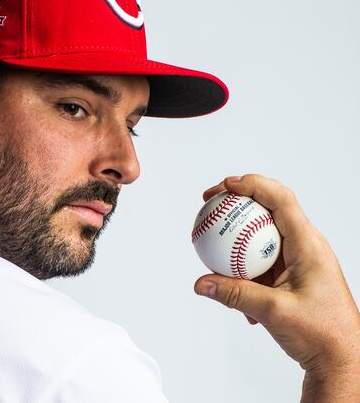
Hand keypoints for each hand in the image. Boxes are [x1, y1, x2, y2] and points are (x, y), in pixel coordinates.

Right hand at [194, 174, 359, 400]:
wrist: (341, 359)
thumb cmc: (323, 334)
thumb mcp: (274, 311)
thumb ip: (235, 294)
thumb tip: (202, 283)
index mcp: (309, 246)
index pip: (281, 200)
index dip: (252, 185)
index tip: (224, 186)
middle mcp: (306, 247)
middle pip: (270, 209)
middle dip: (238, 202)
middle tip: (211, 203)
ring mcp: (299, 261)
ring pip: (262, 235)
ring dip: (237, 237)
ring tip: (211, 242)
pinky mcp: (291, 276)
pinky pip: (261, 260)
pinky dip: (242, 265)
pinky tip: (229, 286)